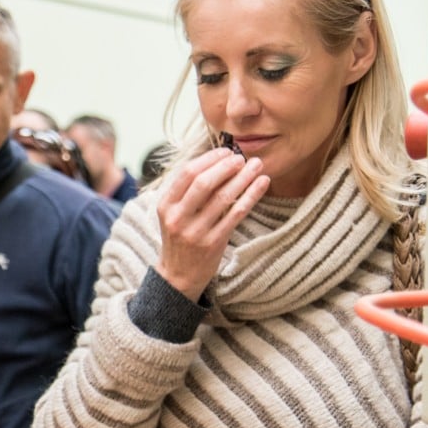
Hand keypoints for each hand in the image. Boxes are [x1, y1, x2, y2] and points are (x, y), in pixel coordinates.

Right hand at [155, 147, 268, 301]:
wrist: (179, 276)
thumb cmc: (180, 240)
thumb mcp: (173, 215)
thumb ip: (188, 192)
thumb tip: (216, 161)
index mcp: (166, 206)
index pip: (187, 174)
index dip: (209, 159)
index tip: (225, 151)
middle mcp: (178, 218)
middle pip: (203, 183)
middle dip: (226, 166)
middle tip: (242, 158)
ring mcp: (195, 232)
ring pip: (223, 197)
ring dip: (243, 178)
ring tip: (256, 166)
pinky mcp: (213, 243)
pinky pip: (236, 214)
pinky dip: (251, 195)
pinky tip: (262, 184)